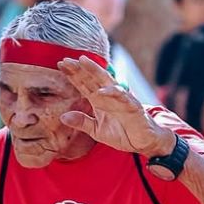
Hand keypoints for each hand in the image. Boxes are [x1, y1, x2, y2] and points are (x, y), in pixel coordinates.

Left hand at [58, 56, 172, 156]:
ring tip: (83, 61)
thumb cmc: (122, 133)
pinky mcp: (132, 106)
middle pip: (92, 78)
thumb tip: (63, 117)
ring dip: (95, 70)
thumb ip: (82, 123)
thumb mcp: (96, 131)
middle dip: (80, 68)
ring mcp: (121, 99)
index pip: (84, 84)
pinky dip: (113, 93)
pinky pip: (122, 97)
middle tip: (66, 60)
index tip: (60, 65)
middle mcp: (109, 96)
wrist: (143, 142)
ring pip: (106, 81)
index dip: (73, 74)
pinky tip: (102, 90)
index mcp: (99, 100)